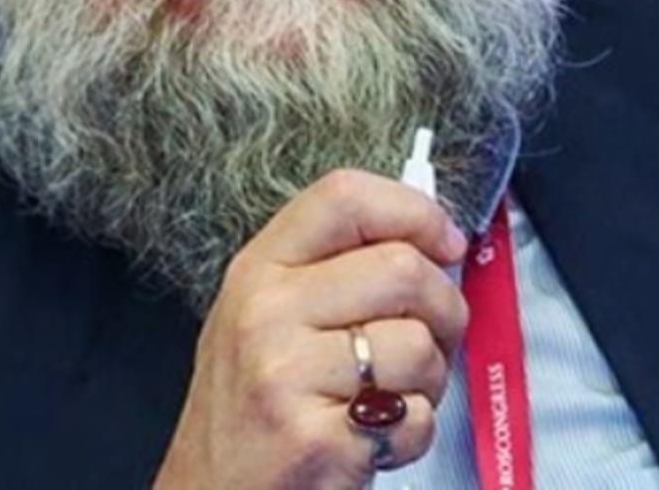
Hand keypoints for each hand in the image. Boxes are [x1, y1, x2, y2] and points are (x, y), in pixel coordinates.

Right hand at [152, 169, 469, 488]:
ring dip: (427, 382)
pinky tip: (370, 437)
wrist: (214, 489)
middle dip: (444, 311)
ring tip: (386, 398)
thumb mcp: (268, 316)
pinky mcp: (318, 434)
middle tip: (429, 340)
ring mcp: (287, 372)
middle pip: (402, 269)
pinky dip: (411, 435)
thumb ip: (333, 269)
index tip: (444, 243)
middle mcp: (266, 311)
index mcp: (257, 270)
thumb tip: (430, 239)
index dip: (414, 212)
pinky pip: (413, 416)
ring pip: (418, 346)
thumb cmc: (253, 405)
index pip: (343, 197)